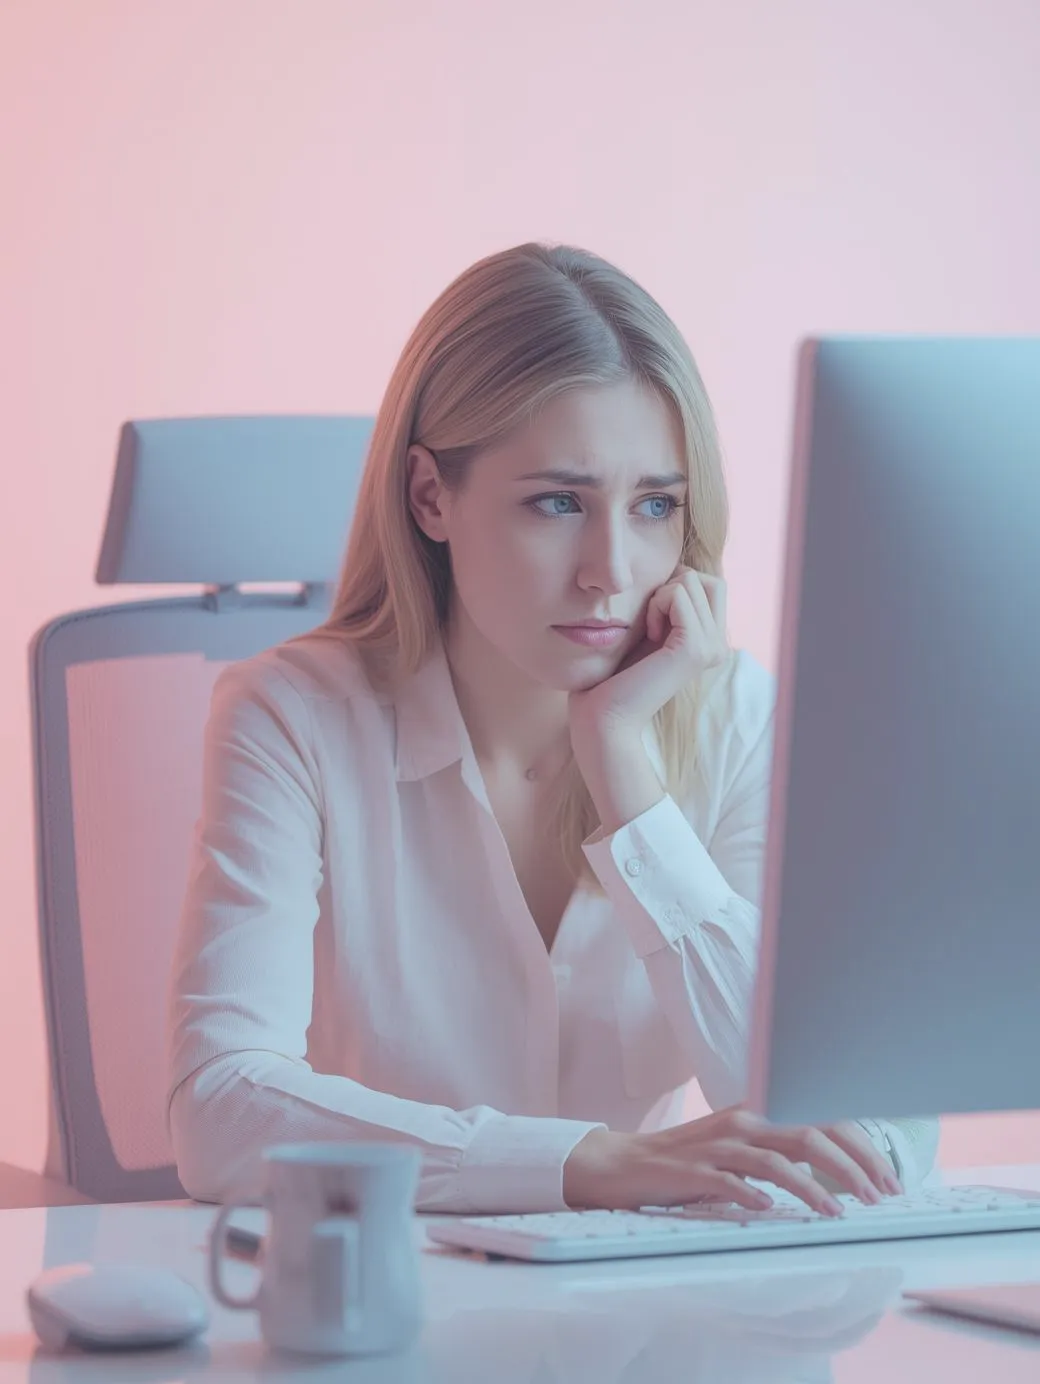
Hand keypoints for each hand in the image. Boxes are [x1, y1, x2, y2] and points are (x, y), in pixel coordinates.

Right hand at [562, 1106, 901, 1215]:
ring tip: (838, 1213)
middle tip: (880, 1197)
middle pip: (808, 1134)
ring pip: (777, 1159)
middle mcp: (742, 1122)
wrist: (621, 1164)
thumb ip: (779, 1152)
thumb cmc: (687, 1163)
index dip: (861, 1147)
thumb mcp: (739, 1150)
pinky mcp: (692, 1171)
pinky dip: (752, 1193)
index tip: (889, 1179)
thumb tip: (838, 1174)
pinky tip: (769, 1209)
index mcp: (758, 1113)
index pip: (821, 1118)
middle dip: (852, 1165)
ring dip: (813, 1187)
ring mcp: (717, 1146)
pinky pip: (728, 1180)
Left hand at [567, 566, 727, 740]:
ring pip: (692, 580)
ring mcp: (713, 648)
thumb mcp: (647, 629)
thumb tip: (680, 566)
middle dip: (671, 587)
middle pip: (707, 578)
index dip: (675, 587)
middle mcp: (720, 646)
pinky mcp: (697, 649)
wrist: (603, 717)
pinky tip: (647, 634)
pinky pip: (679, 594)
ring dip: (658, 596)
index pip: (710, 584)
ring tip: (646, 631)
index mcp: (712, 642)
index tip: (651, 620)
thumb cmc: (613, 674)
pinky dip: (656, 604)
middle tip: (649, 622)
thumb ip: (668, 604)